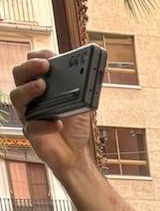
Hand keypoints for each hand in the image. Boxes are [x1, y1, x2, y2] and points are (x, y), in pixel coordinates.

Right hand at [10, 53, 94, 176]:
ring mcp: (28, 114)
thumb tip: (91, 70)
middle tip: (44, 66)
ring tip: (43, 86)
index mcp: (39, 86)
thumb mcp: (82, 102)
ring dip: (29, 89)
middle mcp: (29, 97)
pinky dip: (45, 124)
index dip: (36, 58)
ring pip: (17, 97)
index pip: (31, 65)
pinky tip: (58, 123)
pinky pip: (32, 126)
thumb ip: (82, 87)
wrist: (75, 154)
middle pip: (19, 75)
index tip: (47, 56)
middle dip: (30, 67)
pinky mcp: (31, 133)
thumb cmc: (74, 125)